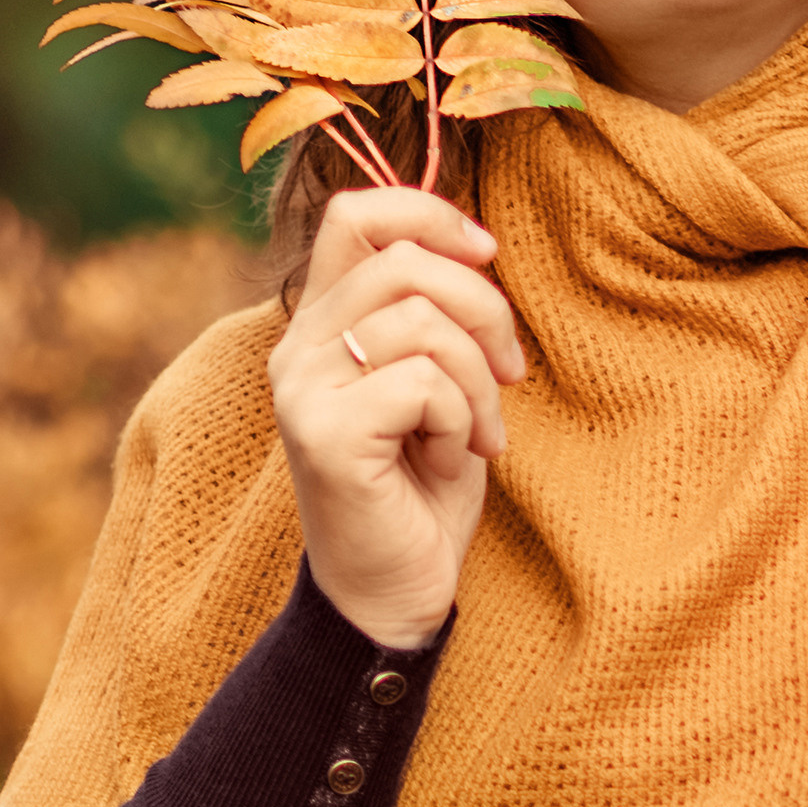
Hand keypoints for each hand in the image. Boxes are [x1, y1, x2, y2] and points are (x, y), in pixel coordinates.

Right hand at [269, 187, 525, 648]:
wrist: (393, 594)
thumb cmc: (423, 488)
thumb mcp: (438, 382)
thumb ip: (436, 313)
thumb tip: (477, 243)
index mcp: (320, 325)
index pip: (354, 214)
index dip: (429, 212)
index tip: (487, 253)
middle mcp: (296, 349)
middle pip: (405, 261)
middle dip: (485, 308)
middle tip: (510, 372)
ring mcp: (302, 391)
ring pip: (424, 323)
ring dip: (478, 382)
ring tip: (476, 435)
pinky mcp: (324, 435)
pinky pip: (425, 383)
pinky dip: (463, 422)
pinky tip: (450, 463)